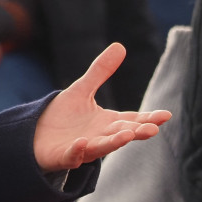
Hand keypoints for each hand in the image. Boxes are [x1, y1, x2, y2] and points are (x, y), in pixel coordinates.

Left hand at [33, 43, 170, 171]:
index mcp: (107, 122)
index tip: (165, 115)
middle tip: (152, 129)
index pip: (132, 120)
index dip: (148, 118)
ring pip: (101, 147)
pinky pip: (72, 156)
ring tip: (126, 136)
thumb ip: (100, 71)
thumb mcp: (82, 90)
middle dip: (136, 132)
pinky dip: (77, 151)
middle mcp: (99, 137)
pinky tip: (82, 143)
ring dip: (113, 142)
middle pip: (121, 134)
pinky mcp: (64, 156)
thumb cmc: (63, 116)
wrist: (36, 135)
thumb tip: (120, 45)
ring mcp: (83, 148)